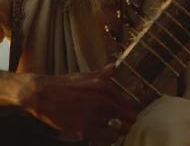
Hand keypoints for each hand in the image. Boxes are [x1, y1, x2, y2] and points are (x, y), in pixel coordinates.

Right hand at [19, 64, 136, 143]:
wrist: (46, 95)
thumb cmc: (66, 85)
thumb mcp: (87, 75)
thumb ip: (104, 73)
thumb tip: (114, 67)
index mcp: (107, 88)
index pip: (127, 104)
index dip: (127, 111)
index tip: (124, 115)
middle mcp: (105, 102)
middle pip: (128, 118)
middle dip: (126, 122)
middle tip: (120, 124)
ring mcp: (96, 116)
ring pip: (120, 130)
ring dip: (118, 132)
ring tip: (111, 131)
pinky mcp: (86, 130)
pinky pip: (107, 139)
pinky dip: (107, 139)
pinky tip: (101, 135)